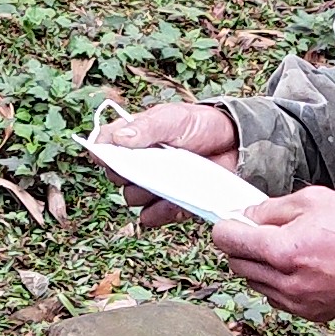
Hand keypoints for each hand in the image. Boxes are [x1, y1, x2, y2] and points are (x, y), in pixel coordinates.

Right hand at [93, 101, 238, 227]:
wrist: (233, 142)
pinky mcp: (169, 204)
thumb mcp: (172, 119)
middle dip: (129, 174)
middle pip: (115, 177)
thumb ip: (146, 128)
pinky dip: (159, 213)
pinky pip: (151, 216)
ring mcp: (152, 185)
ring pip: (132, 198)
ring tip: (167, 180)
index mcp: (131, 137)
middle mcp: (137, 162)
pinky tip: (173, 201)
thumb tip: (118, 138)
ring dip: (145, 193)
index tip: (107, 156)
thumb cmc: (199, 124)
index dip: (102, 153)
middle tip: (150, 163)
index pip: (102, 146)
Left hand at [210, 186, 334, 321]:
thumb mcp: (313, 200)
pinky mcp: (311, 313)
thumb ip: (272, 209)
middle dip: (242, 247)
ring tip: (285, 250)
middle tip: (259, 233)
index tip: (229, 224)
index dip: (225, 228)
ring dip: (260, 267)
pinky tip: (297, 269)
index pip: (229, 241)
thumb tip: (247, 216)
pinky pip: (277, 299)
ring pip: (255, 284)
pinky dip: (278, 284)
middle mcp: (286, 281)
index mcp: (283, 250)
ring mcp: (298, 302)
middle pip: (237, 264)